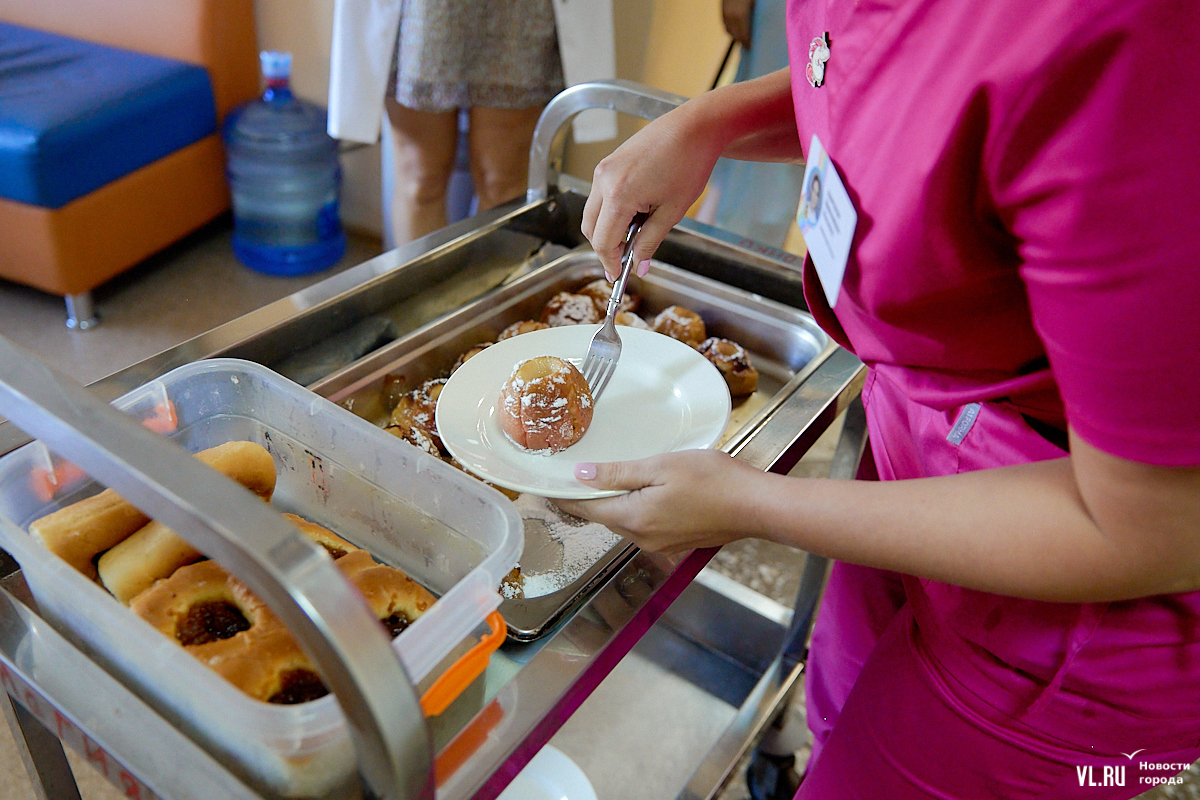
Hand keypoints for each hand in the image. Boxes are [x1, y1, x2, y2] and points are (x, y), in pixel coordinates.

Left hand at [555, 450, 764, 552]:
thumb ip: (618, 473)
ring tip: (604, 479)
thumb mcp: (660, 466)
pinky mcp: (675, 541)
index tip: (547, 487)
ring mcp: (660, 543)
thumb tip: (581, 476)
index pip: (585, 509)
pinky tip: (642, 490)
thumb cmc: (714, 481)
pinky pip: (644, 524)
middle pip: (603, 516)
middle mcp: (642, 538)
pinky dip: (635, 508)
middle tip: (573, 475)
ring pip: (624, 520)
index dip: (564, 496)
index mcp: (633, 519)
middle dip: (587, 498)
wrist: (755, 505)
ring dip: (613, 502)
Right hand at [581, 104, 724, 278]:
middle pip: (590, 229)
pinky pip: (599, 196)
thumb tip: (640, 266)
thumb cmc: (688, 164)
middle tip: (625, 261)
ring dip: (606, 230)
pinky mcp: (608, 163)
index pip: (603, 242)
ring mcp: (603, 170)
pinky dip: (610, 212)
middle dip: (605, 248)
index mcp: (619, 196)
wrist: (694, 128)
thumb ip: (650, 242)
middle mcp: (603, 181)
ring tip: (634, 236)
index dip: (610, 263)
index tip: (619, 275)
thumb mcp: (671, 212)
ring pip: (592, 213)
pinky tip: (634, 214)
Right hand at [722, 0, 753, 49]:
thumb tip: (758, 28)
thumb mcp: (755, 5)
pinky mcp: (722, 11)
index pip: (743, 36)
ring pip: (729, 31)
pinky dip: (731, 29)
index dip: (747, 43)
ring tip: (743, 38)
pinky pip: (725, 24)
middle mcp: (731, 17)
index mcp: (741, 16)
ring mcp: (725, 14)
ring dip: (736, 35)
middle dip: (742, 41)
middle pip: (735, 36)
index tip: (751, 48)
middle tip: (748, 45)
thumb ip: (755, 17)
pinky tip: (736, 29)